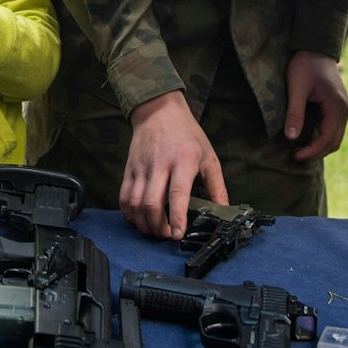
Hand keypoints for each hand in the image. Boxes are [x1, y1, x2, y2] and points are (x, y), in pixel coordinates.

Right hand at [121, 92, 228, 240]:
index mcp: (183, 161)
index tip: (178, 234)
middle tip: (168, 235)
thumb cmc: (187, 134)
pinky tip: (139, 219)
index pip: (177, 193)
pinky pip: (123, 196)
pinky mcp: (129, 168)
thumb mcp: (209, 157)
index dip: (177, 217)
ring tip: (154, 230)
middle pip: (151, 203)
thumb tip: (224, 210)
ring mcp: (141, 167)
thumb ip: (217, 186)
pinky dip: (129, 213)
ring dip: (143, 223)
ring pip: (135, 203)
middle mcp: (159, 164)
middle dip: (158, 227)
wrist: (159, 111)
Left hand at [283, 51, 347, 161]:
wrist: (315, 48)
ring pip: (335, 137)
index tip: (294, 155)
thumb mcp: (296, 88)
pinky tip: (307, 138)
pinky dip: (322, 137)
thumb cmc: (304, 65)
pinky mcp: (338, 106)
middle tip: (296, 156)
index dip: (311, 151)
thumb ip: (294, 112)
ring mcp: (343, 108)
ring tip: (300, 150)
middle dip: (316, 152)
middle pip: (334, 142)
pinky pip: (333, 128)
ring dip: (319, 147)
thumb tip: (290, 137)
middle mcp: (344, 109)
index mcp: (337, 106)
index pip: (327, 139)